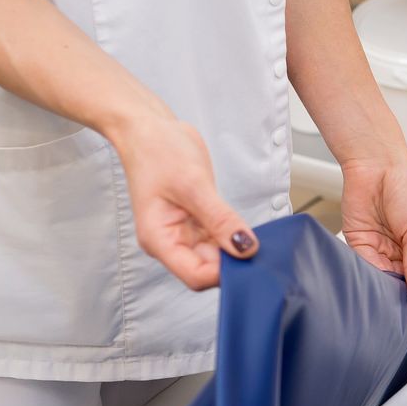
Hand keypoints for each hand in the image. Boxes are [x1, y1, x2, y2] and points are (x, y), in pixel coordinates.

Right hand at [109, 110, 257, 289]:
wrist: (149, 129)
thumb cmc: (157, 152)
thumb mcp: (194, 185)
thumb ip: (220, 219)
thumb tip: (245, 248)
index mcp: (159, 239)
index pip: (196, 276)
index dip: (224, 272)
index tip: (248, 254)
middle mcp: (170, 242)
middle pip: (208, 270)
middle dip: (233, 260)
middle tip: (257, 243)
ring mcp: (183, 234)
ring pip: (217, 256)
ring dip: (235, 248)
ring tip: (252, 232)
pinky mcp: (195, 223)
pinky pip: (218, 239)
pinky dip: (232, 235)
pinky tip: (243, 226)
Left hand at [338, 150, 406, 300]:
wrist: (377, 165)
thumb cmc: (405, 188)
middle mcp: (394, 247)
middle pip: (393, 278)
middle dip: (394, 290)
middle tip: (395, 304)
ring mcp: (374, 245)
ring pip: (376, 274)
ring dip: (379, 284)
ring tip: (383, 293)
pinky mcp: (355, 240)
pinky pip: (359, 263)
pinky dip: (364, 273)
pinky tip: (370, 280)